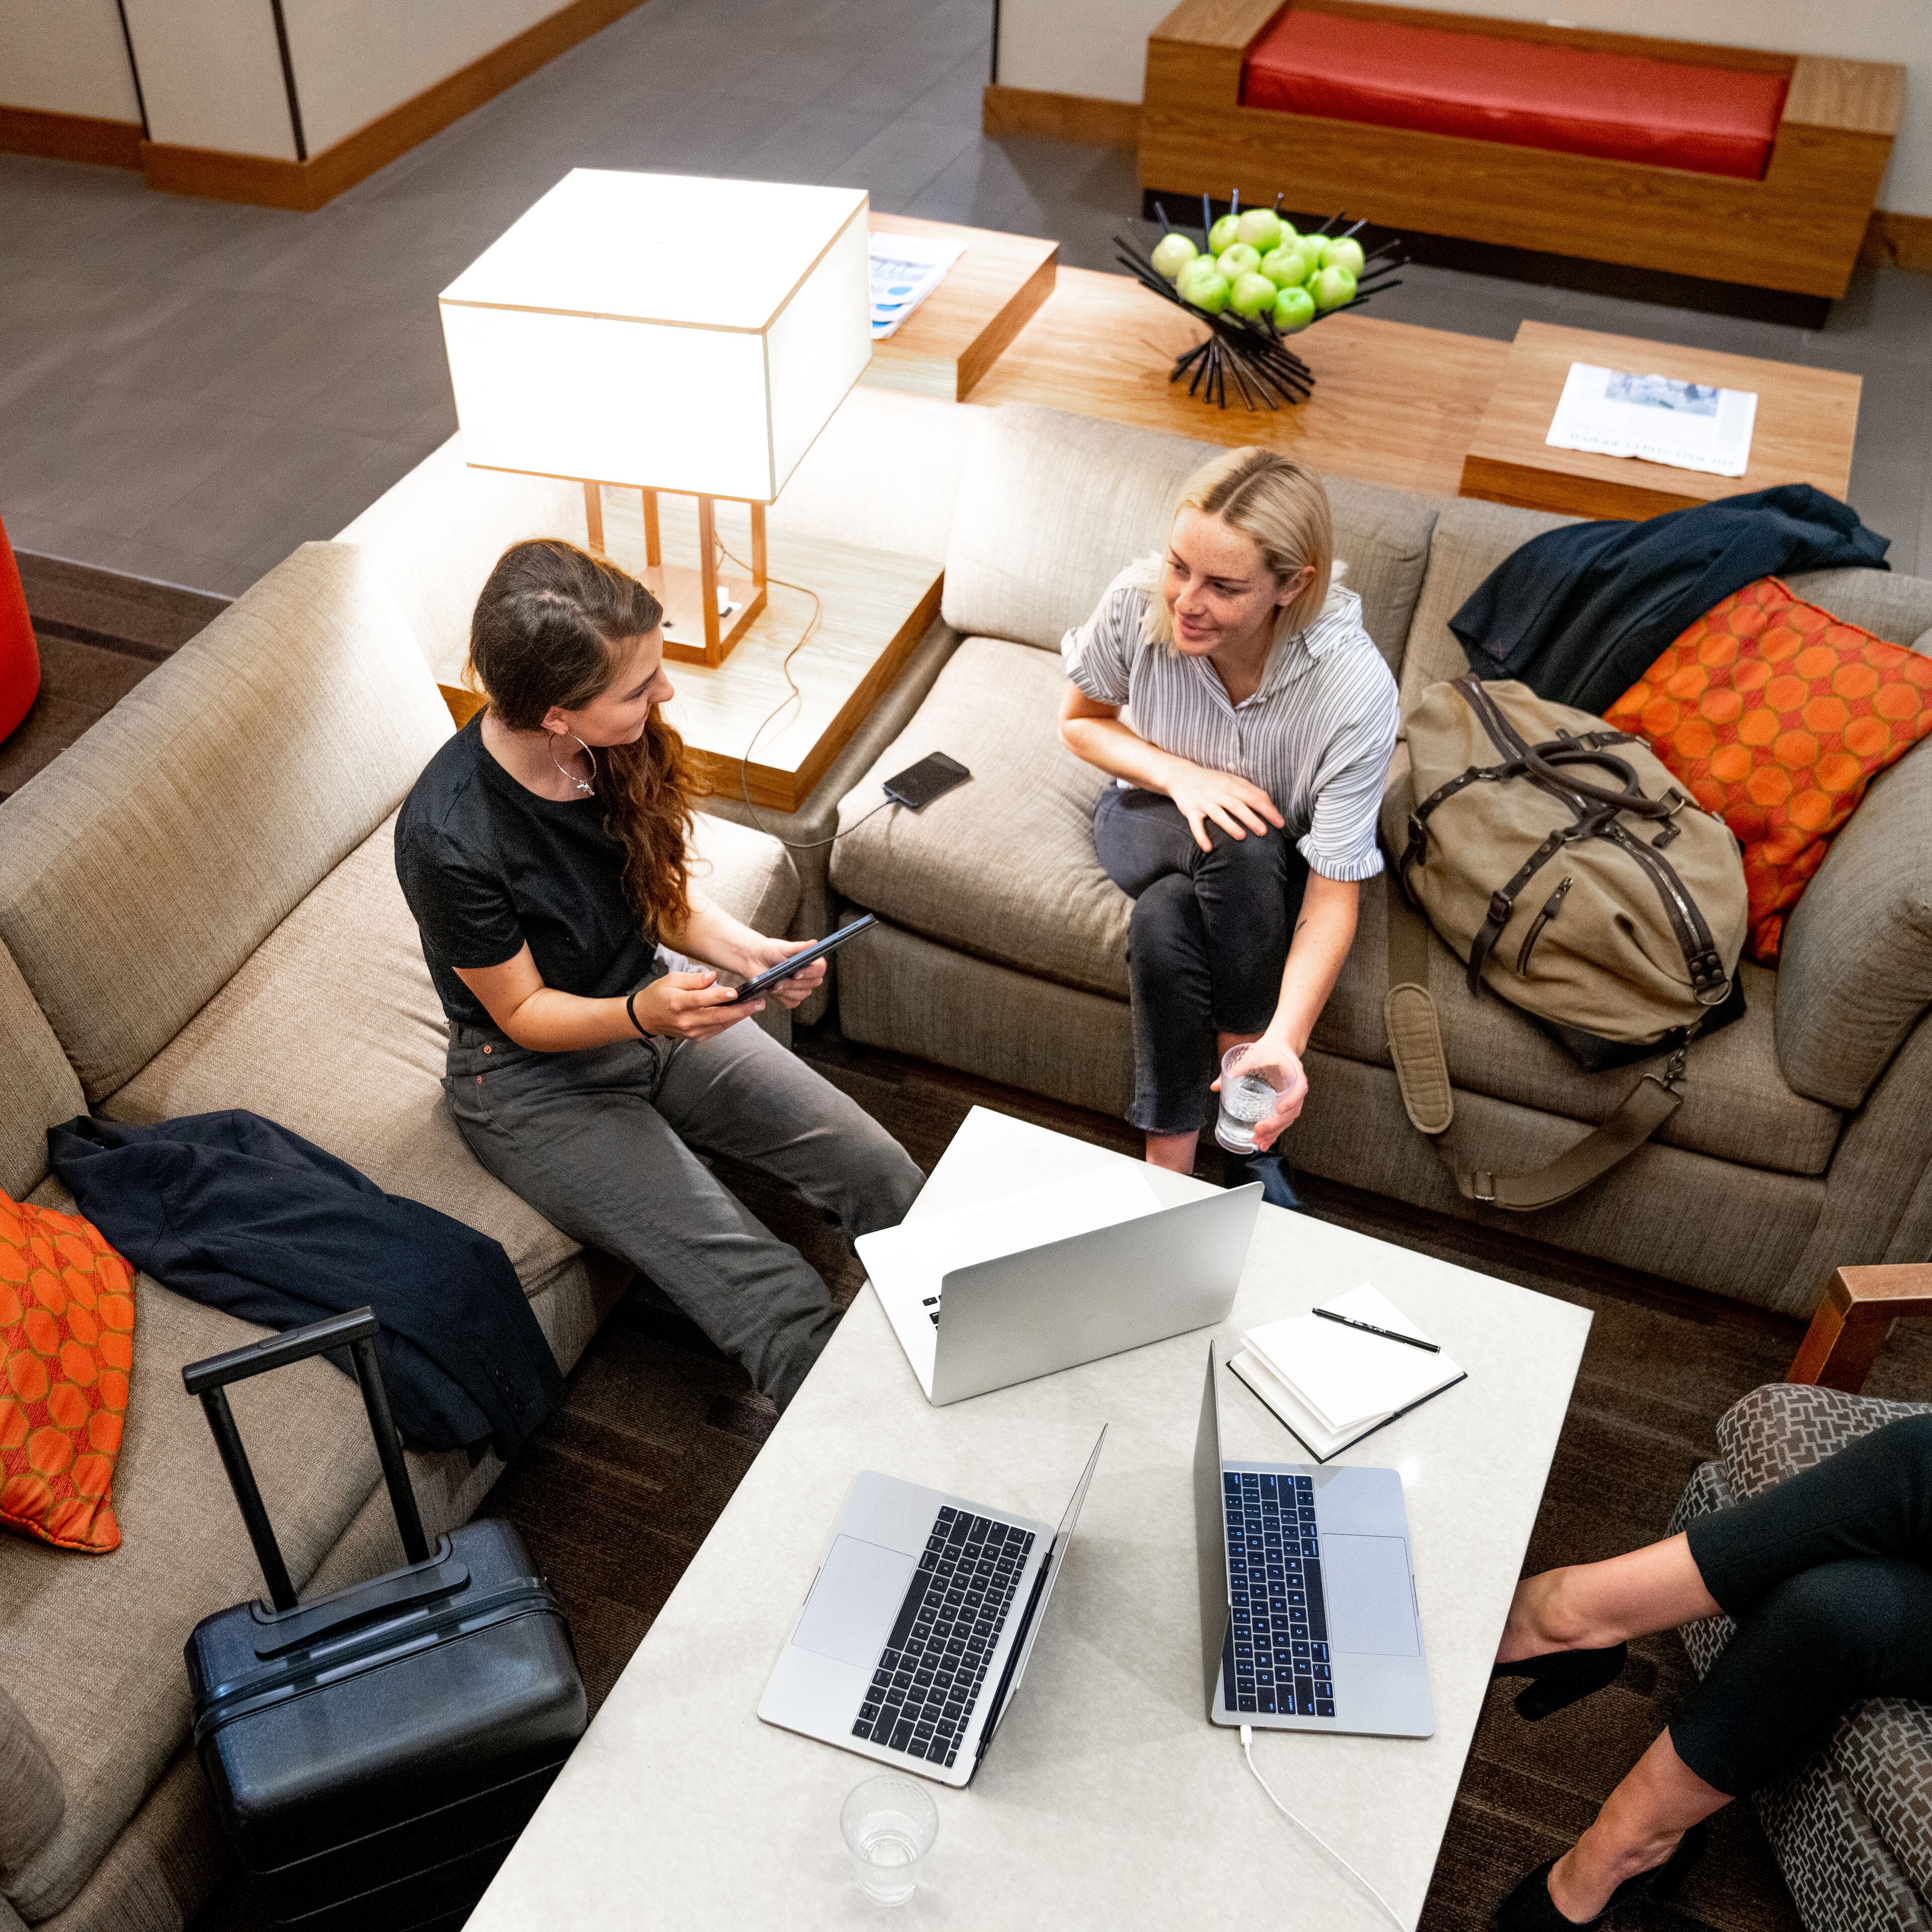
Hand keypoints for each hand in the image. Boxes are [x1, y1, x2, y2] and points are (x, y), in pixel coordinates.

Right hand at [630, 968, 757, 1040]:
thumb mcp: (672, 979)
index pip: (702, 1000)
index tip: (735, 992)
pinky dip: (730, 1022)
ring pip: (720, 1025)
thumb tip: (713, 977)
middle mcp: (686, 1020)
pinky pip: (716, 1030)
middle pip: (717, 1016)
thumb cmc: (659, 994)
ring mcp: (691, 1031)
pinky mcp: (695, 1037)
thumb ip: (693, 980)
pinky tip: (741, 1014)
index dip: (719, 996)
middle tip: (759, 1003)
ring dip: (739, 1016)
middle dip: (741, 1010)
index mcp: (678, 1003)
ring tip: (756, 1007)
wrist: (645, 1017)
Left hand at [738, 934, 827, 1010]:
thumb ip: (800, 947)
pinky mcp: (791, 998)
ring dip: (786, 991)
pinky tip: (773, 991)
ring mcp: (801, 988)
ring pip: (801, 995)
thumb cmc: (771, 951)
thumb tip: (814, 943)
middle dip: (794, 984)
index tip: (796, 973)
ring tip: (774, 985)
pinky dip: (782, 998)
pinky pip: (791, 1003)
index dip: (810, 973)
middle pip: (811, 984)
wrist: (755, 959)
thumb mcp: (784, 947)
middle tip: (779, 981)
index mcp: (811, 962)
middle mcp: (809, 976)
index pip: (820, 969)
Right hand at [1164, 760, 1284, 852]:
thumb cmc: (1213, 781)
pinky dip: (1201, 836)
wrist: (1182, 775)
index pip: (1253, 797)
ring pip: (1218, 814)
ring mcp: (1204, 802)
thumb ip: (1251, 790)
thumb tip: (1270, 804)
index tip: (1280, 823)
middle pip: (1237, 805)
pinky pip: (1196, 824)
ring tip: (1241, 837)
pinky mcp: (1190, 810)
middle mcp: (1218, 793)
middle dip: (1251, 818)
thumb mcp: (1233, 780)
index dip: (1267, 810)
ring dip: (1229, 825)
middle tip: (1264, 832)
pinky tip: (1208, 848)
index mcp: (1231, 785)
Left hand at [1211, 1038, 1308, 1150]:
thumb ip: (1235, 1069)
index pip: (1299, 1088)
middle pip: (1292, 1110)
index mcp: (1294, 1072)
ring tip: (1259, 1142)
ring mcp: (1293, 1098)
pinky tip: (1264, 1144)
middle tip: (1257, 1131)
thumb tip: (1215, 1087)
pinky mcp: (1286, 1105)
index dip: (1291, 1101)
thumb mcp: (1252, 1055)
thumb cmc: (1266, 1049)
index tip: (1278, 1110)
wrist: (1279, 1046)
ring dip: (1274, 1132)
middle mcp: (1297, 1087)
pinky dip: (1274, 1133)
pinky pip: (1283, 1121)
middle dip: (1275, 1124)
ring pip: (1288, 1119)